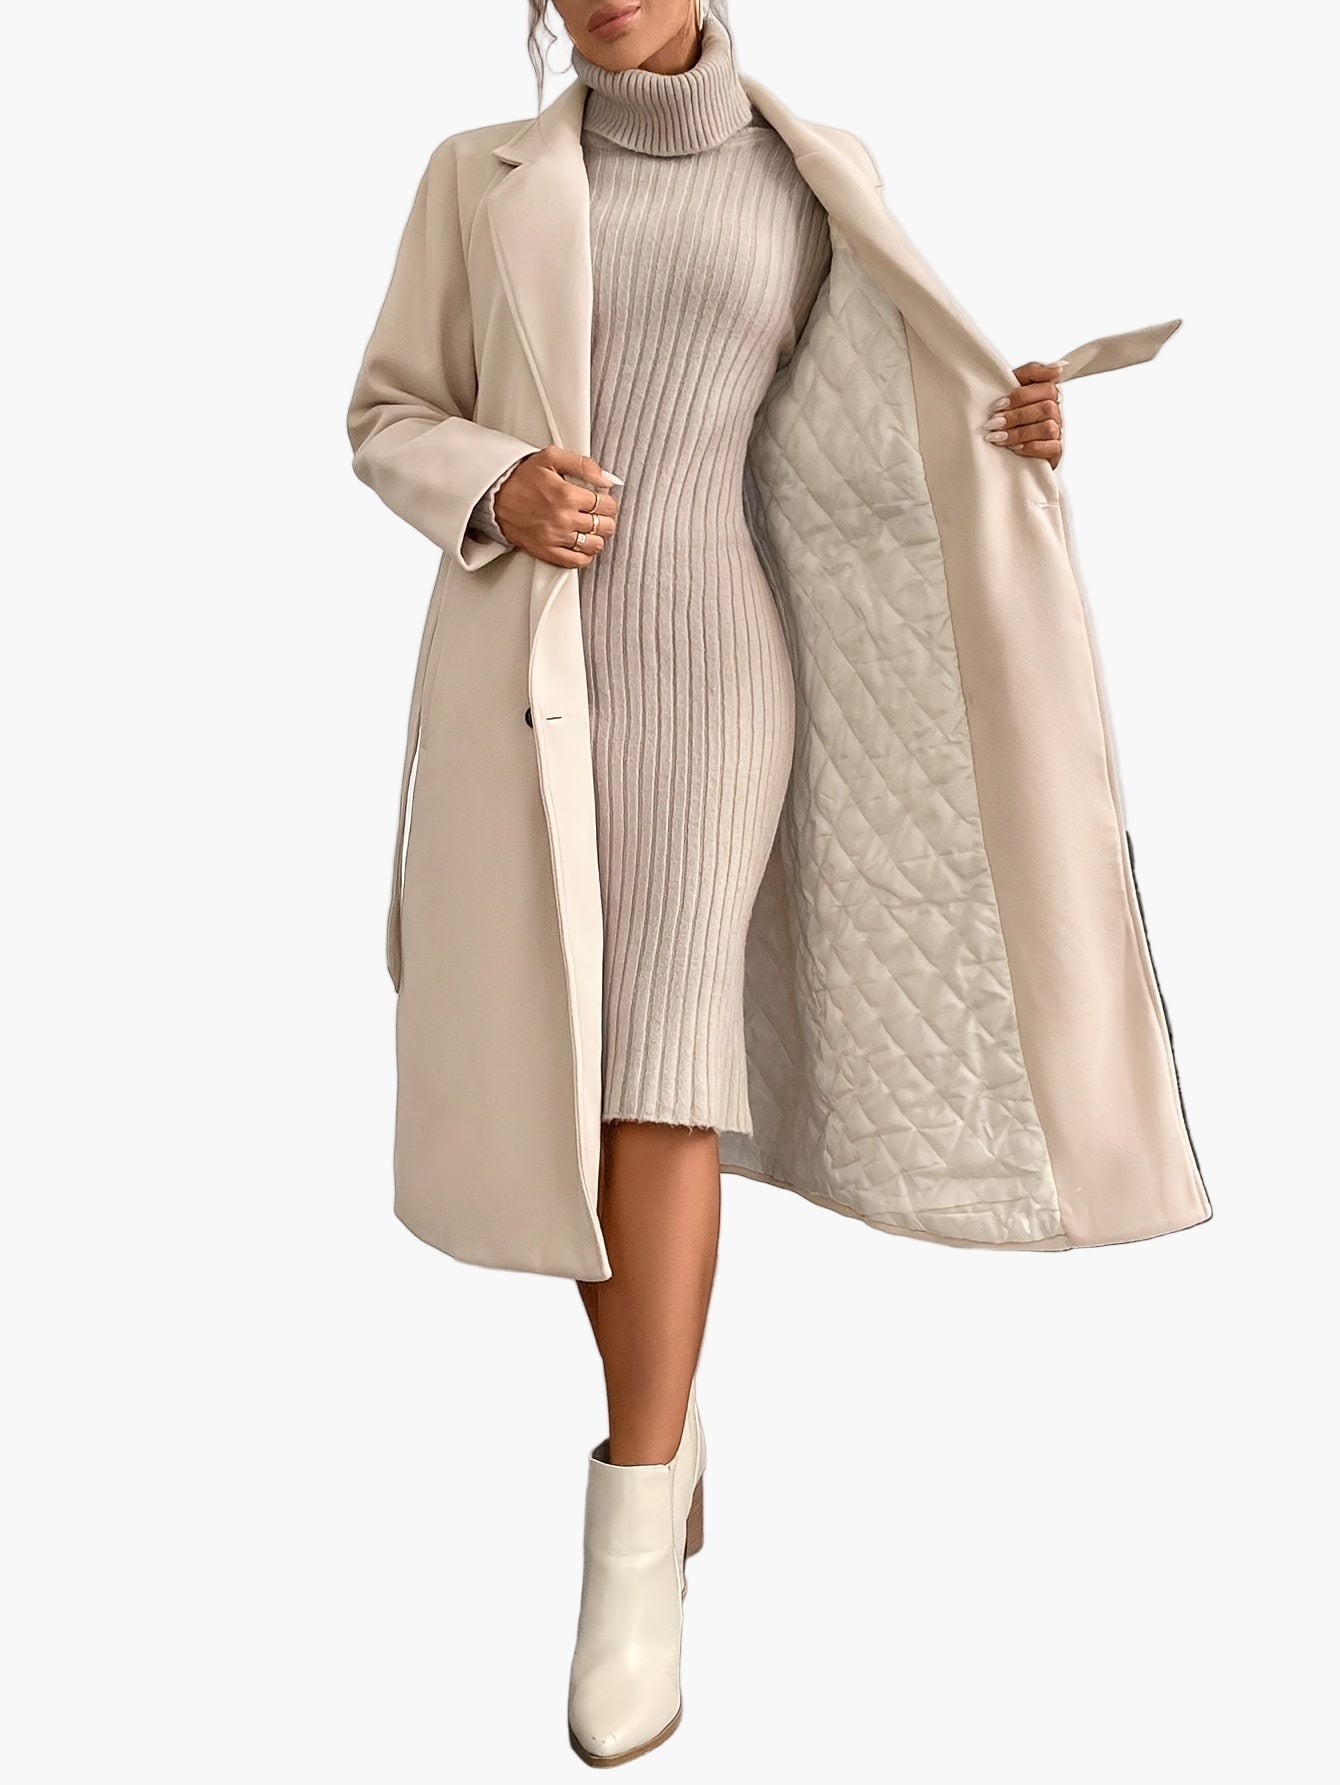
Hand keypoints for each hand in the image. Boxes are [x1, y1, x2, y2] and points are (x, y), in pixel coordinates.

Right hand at [494, 445, 620, 566]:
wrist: (494, 497)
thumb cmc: (521, 477)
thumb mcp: (551, 458)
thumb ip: (583, 465)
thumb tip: (608, 479)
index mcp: (567, 495)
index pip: (607, 505)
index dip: (609, 501)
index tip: (602, 499)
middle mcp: (563, 519)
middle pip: (604, 526)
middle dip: (605, 518)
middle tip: (597, 513)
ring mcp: (555, 538)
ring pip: (595, 545)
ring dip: (597, 536)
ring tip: (589, 527)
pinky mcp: (546, 552)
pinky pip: (577, 562)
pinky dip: (585, 555)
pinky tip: (581, 543)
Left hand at [985, 361, 1064, 467]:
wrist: (997, 446)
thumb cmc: (1004, 413)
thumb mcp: (1011, 387)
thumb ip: (1032, 372)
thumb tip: (1059, 368)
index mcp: (1046, 392)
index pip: (1046, 386)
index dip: (1022, 396)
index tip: (998, 405)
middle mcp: (1054, 411)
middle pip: (1047, 408)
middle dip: (1016, 416)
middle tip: (993, 423)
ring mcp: (1056, 431)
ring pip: (1048, 428)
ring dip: (1020, 433)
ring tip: (997, 437)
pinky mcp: (1055, 451)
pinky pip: (1051, 448)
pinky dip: (1030, 448)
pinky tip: (1014, 448)